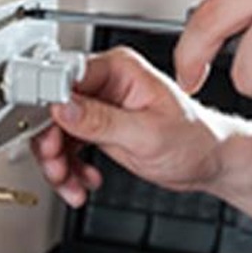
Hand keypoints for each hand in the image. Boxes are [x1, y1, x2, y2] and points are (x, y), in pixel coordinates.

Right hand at [31, 47, 224, 206]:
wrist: (209, 162)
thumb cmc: (194, 139)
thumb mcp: (147, 133)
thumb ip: (101, 120)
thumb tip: (64, 107)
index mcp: (119, 69)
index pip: (67, 77)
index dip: (49, 104)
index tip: (42, 130)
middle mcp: (106, 84)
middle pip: (55, 108)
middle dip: (52, 143)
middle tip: (57, 166)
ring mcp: (99, 107)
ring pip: (56, 132)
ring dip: (58, 162)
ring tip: (71, 183)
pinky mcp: (97, 129)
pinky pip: (67, 147)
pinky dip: (69, 170)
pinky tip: (83, 182)